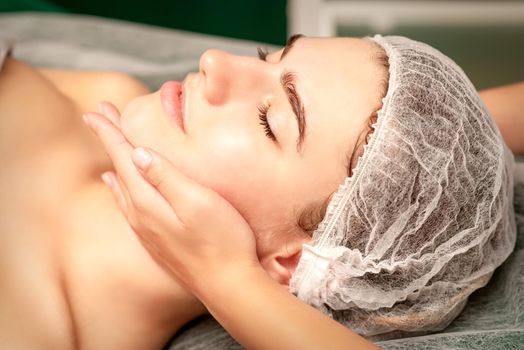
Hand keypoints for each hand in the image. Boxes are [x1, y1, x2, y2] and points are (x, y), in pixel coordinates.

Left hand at [83, 101, 258, 292]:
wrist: (228, 285)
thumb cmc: (222, 240)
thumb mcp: (198, 202)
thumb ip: (165, 177)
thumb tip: (136, 153)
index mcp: (148, 201)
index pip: (123, 157)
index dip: (110, 132)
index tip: (95, 111)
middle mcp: (140, 215)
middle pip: (118, 168)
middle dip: (109, 139)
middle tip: (97, 115)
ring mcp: (147, 230)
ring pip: (122, 185)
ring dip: (114, 160)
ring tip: (108, 142)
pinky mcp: (156, 239)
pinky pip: (128, 203)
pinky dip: (120, 185)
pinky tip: (117, 184)